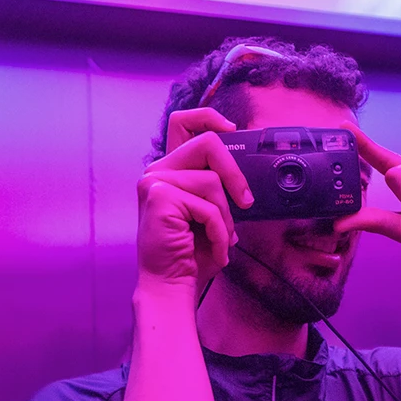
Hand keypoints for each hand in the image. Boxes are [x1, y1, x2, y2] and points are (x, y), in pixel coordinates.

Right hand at [136, 108, 252, 297]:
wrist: (172, 283)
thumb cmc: (192, 252)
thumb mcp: (211, 212)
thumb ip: (218, 187)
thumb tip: (246, 176)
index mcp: (169, 170)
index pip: (182, 122)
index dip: (209, 117)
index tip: (232, 130)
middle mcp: (157, 171)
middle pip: (207, 143)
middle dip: (235, 172)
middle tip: (245, 202)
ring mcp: (155, 182)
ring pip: (212, 181)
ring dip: (226, 217)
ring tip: (221, 240)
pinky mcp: (159, 196)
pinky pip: (208, 205)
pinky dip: (219, 230)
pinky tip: (214, 248)